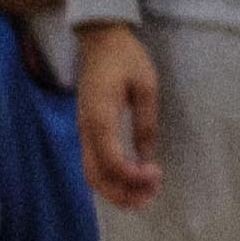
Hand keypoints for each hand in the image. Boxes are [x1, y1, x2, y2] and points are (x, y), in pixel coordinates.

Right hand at [75, 22, 160, 209]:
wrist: (100, 42)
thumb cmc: (126, 59)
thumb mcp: (145, 86)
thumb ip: (145, 122)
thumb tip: (147, 157)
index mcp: (99, 117)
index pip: (110, 159)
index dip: (132, 175)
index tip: (155, 174)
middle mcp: (86, 129)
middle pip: (95, 175)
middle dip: (122, 193)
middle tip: (150, 197)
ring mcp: (84, 132)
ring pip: (92, 174)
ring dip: (115, 191)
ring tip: (142, 198)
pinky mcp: (88, 132)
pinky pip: (94, 165)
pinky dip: (110, 180)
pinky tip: (130, 182)